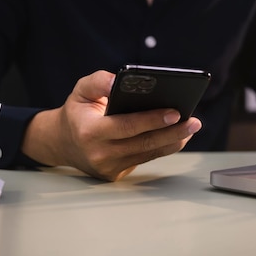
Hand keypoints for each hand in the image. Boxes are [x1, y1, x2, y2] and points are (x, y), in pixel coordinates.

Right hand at [22, 70, 201, 180]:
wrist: (61, 142)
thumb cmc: (77, 112)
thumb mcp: (81, 90)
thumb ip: (99, 81)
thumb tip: (119, 81)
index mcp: (90, 131)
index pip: (127, 126)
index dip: (152, 120)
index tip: (175, 112)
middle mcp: (100, 154)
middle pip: (144, 143)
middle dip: (173, 132)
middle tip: (194, 121)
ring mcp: (109, 168)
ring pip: (148, 153)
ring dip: (173, 140)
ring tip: (191, 127)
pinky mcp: (116, 174)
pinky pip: (145, 159)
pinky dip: (163, 147)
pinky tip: (178, 136)